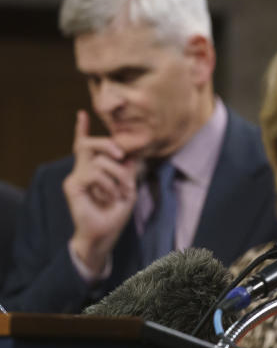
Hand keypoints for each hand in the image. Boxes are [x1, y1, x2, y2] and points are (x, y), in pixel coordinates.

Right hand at [63, 110, 138, 273]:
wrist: (105, 234)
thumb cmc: (115, 212)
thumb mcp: (128, 186)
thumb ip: (128, 169)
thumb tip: (132, 152)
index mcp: (93, 169)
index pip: (84, 146)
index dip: (81, 129)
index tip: (82, 113)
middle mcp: (81, 170)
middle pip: (88, 144)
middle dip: (107, 144)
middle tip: (122, 155)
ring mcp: (75, 178)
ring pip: (98, 160)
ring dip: (118, 175)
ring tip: (122, 191)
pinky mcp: (72, 186)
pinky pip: (94, 174)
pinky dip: (108, 184)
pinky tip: (111, 196)